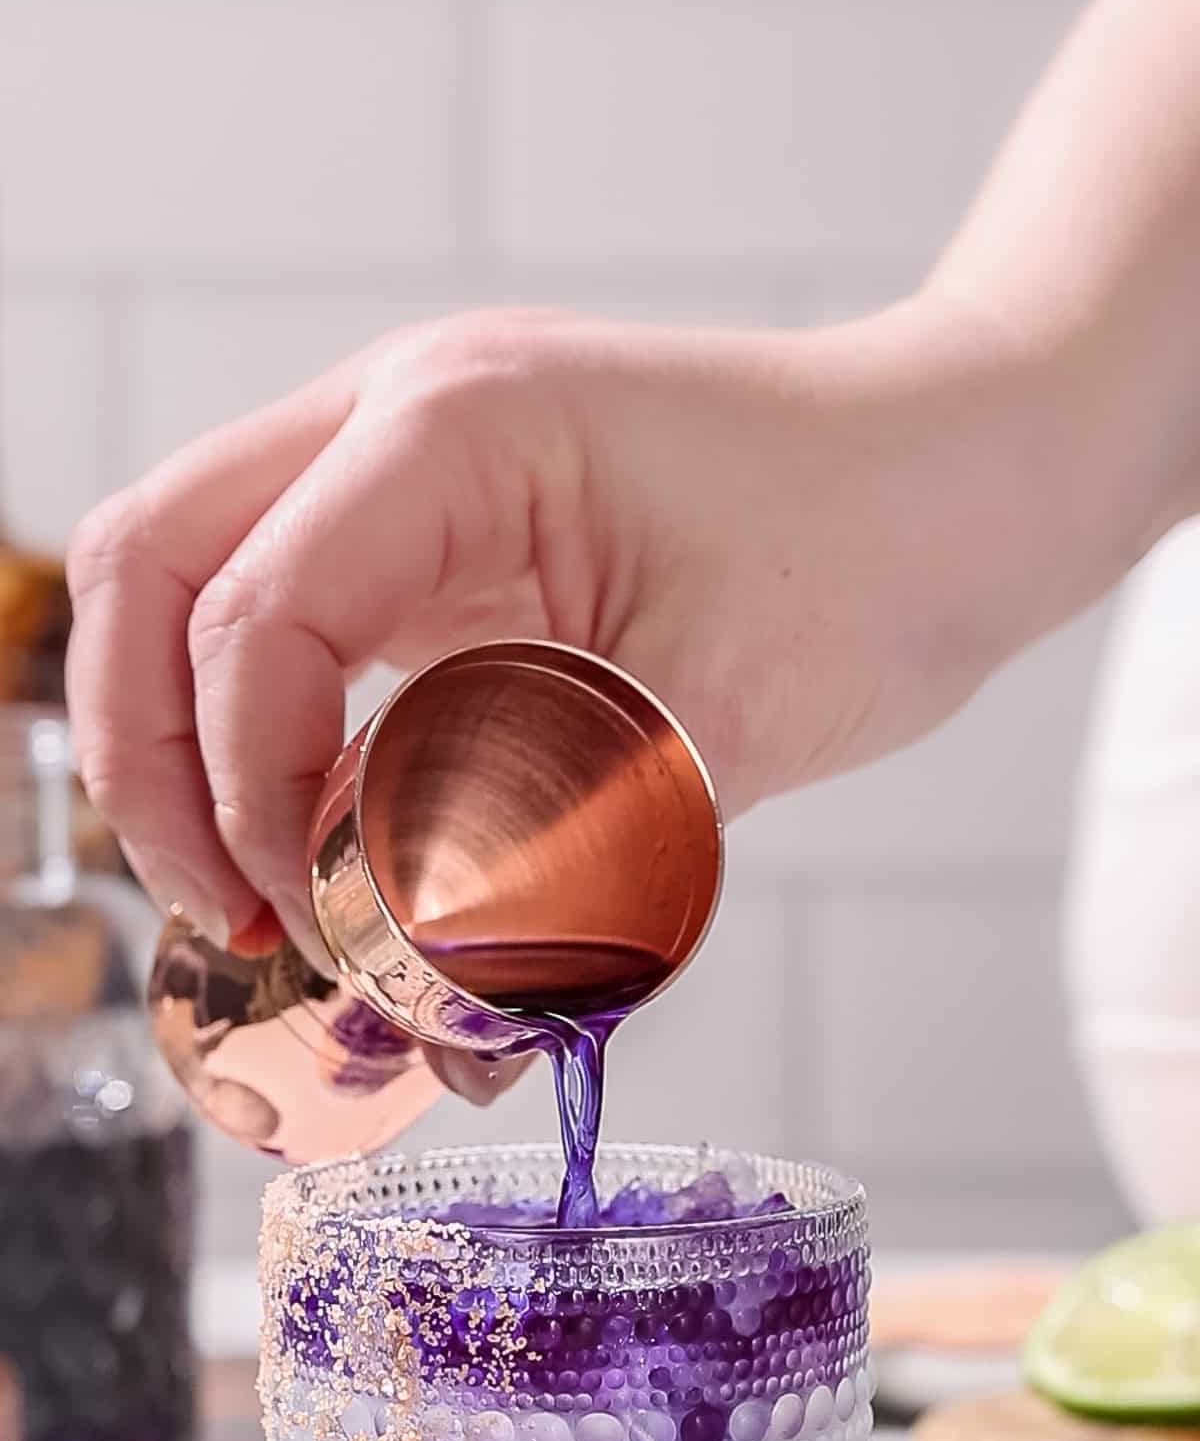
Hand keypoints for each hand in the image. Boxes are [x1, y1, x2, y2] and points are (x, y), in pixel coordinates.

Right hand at [65, 296, 1098, 964]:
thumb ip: (563, 856)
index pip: (250, 620)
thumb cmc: (879, 547)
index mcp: (452, 430)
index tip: (309, 922)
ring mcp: (408, 473)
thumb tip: (441, 1017)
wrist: (965, 472)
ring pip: (200, 594)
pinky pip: (301, 636)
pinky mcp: (443, 538)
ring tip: (262, 905)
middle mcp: (395, 423)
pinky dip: (286, 750)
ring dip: (195, 751)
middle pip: (152, 569)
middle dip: (146, 758)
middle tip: (222, 914)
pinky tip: (336, 861)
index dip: (243, 794)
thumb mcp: (724, 721)